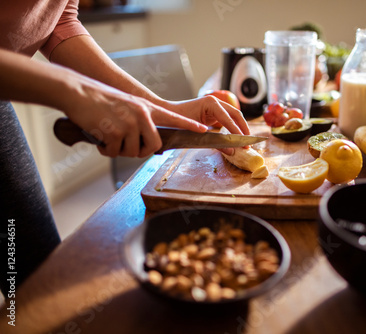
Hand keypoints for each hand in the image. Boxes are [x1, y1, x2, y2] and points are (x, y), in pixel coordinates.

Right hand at [62, 77, 207, 157]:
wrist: (78, 92)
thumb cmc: (100, 101)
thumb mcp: (127, 106)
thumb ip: (141, 121)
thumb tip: (146, 144)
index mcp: (147, 108)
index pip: (174, 118)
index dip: (189, 125)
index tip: (204, 130)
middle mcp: (142, 114)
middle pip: (153, 146)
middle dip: (139, 151)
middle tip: (123, 145)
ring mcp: (130, 123)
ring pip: (132, 152)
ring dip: (118, 150)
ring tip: (108, 134)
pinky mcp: (115, 131)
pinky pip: (114, 152)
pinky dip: (105, 150)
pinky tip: (99, 136)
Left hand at [158, 95, 250, 155]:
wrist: (166, 115)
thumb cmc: (176, 122)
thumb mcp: (195, 134)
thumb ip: (215, 143)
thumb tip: (231, 152)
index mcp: (210, 103)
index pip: (229, 118)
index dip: (238, 131)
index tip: (244, 143)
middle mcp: (215, 102)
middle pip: (236, 114)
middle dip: (244, 129)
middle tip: (249, 143)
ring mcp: (215, 105)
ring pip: (234, 116)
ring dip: (241, 128)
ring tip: (246, 142)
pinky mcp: (213, 112)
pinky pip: (228, 118)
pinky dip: (234, 127)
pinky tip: (237, 137)